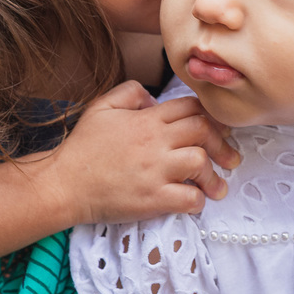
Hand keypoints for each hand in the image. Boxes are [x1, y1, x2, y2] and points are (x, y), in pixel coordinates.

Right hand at [46, 80, 240, 225]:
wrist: (62, 184)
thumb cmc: (82, 148)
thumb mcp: (102, 107)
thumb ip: (131, 92)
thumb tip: (154, 97)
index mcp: (147, 119)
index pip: (192, 107)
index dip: (211, 115)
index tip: (220, 127)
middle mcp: (155, 142)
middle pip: (204, 132)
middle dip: (223, 143)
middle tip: (230, 157)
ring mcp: (155, 171)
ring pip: (200, 162)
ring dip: (214, 175)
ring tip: (218, 185)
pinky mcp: (152, 199)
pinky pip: (188, 198)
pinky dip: (198, 200)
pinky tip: (196, 201)